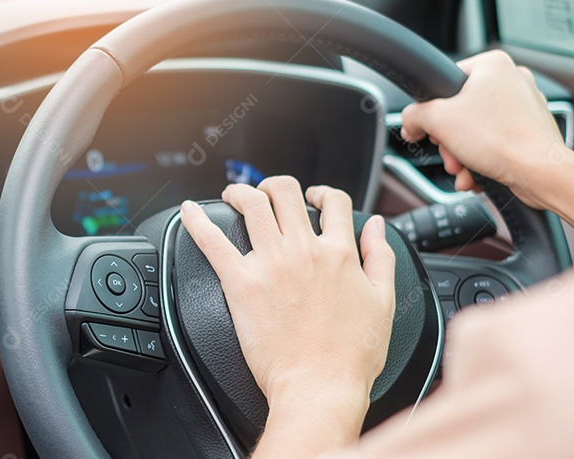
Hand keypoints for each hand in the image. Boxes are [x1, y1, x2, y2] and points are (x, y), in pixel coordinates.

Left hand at [179, 177, 394, 436]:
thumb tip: (375, 227)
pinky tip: (190, 212)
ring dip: (240, 192)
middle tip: (267, 194)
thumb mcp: (384, 302)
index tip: (315, 199)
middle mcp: (304, 251)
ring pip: (251, 205)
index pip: (334, 203)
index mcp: (339, 254)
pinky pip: (213, 242)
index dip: (323, 194)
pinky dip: (197, 221)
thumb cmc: (351, 356)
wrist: (320, 387)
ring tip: (234, 195)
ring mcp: (271, 265)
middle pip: (285, 193)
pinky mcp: (242, 284)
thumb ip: (380, 257)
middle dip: (275, 186)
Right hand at [400, 50, 569, 208]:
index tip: (428, 129)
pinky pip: (496, 143)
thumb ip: (413, 115)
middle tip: (448, 154)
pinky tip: (477, 176)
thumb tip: (409, 122)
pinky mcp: (532, 130)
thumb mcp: (437, 121)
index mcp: (492, 65)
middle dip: (449, 141)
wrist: (540, 171)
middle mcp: (512, 79)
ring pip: (477, 130)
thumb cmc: (499, 139)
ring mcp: (525, 105)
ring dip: (463, 155)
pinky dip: (482, 160)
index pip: (446, 81)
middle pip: (461, 110)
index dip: (430, 109)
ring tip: (463, 170)